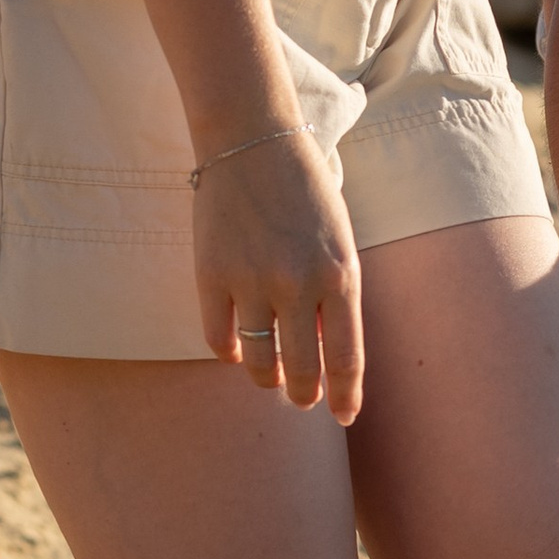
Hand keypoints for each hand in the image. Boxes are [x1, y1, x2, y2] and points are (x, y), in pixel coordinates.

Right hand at [193, 124, 364, 418]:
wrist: (254, 142)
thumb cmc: (306, 193)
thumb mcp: (340, 242)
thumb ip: (336, 296)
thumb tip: (325, 356)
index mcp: (341, 276)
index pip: (347, 358)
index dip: (346, 396)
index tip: (343, 415)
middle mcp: (298, 285)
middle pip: (302, 371)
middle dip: (304, 395)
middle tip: (302, 398)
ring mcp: (251, 282)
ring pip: (258, 362)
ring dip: (266, 378)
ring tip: (270, 375)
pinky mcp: (210, 275)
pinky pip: (218, 339)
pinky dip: (230, 353)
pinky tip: (237, 350)